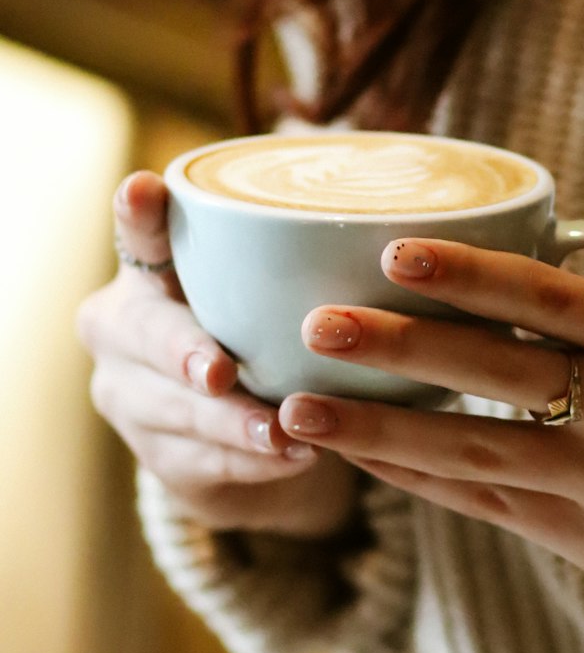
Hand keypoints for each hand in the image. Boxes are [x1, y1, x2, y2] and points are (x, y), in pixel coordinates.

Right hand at [77, 171, 356, 536]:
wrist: (249, 435)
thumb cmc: (266, 334)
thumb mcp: (278, 293)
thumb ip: (302, 257)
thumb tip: (392, 207)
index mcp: (150, 269)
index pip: (138, 232)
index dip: (137, 213)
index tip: (144, 188)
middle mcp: (121, 327)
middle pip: (145, 333)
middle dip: (183, 353)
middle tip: (220, 372)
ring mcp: (129, 397)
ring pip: (174, 410)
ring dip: (233, 424)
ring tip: (284, 432)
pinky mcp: (158, 458)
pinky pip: (202, 462)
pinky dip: (252, 463)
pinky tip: (293, 458)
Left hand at [277, 239, 583, 652]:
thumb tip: (498, 299)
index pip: (550, 297)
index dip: (468, 274)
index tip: (393, 250)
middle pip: (497, 372)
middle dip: (399, 349)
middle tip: (313, 325)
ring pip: (476, 450)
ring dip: (382, 429)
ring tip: (301, 407)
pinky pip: (492, 505)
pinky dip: (425, 480)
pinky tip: (367, 458)